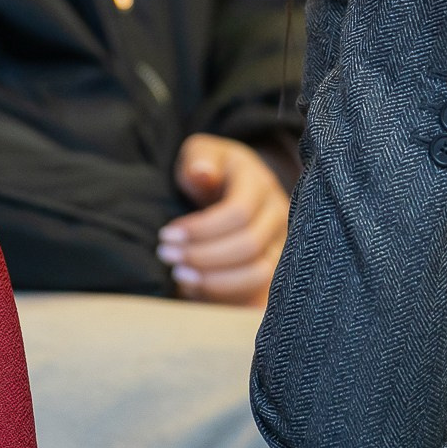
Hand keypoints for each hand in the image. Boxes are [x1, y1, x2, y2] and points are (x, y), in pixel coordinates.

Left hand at [160, 134, 289, 304]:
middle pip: (248, 245)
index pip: (239, 212)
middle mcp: (278, 215)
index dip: (202, 228)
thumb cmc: (211, 170)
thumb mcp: (202, 154)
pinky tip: (194, 288)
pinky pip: (256, 291)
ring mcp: (280, 243)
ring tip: (179, 274)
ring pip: (257, 273)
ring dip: (214, 279)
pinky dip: (224, 293)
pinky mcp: (273, 268)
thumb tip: (202, 173)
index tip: (167, 234)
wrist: (228, 187)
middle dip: (202, 254)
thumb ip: (200, 159)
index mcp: (260, 183)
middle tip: (166, 254)